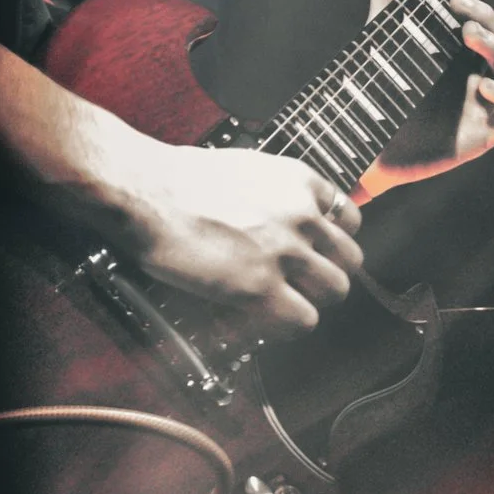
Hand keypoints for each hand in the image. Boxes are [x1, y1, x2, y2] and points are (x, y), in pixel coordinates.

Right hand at [113, 137, 362, 338]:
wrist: (143, 190)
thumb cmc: (175, 177)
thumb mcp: (241, 168)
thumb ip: (270, 193)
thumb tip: (270, 215)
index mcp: (297, 180)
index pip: (349, 218)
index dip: (331, 240)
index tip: (317, 251)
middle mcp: (301, 214)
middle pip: (350, 258)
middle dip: (327, 273)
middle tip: (300, 283)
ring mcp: (285, 251)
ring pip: (335, 290)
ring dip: (310, 300)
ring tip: (281, 303)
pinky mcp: (261, 287)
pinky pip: (303, 320)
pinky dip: (285, 324)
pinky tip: (262, 318)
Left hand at [359, 0, 493, 196]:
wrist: (362, 144)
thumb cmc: (373, 90)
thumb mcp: (377, 36)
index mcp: (458, 51)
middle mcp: (476, 73)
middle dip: (491, 15)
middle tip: (460, 5)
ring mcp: (484, 103)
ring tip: (468, 34)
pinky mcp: (485, 134)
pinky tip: (483, 84)